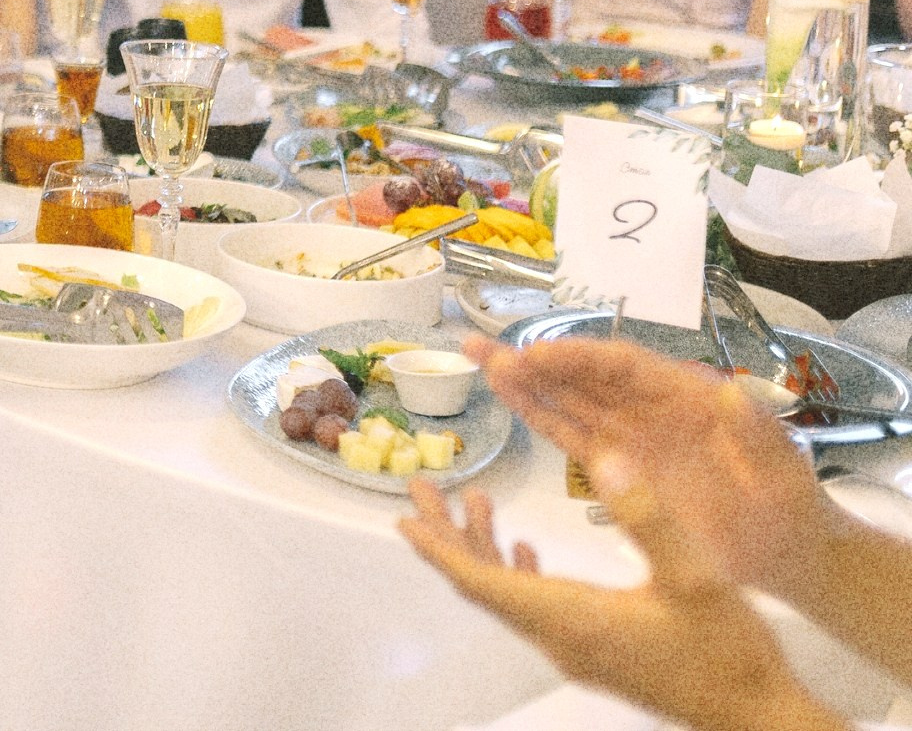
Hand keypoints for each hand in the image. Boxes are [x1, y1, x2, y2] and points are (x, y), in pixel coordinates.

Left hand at [402, 478, 848, 730]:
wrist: (760, 718)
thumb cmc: (729, 652)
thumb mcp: (695, 575)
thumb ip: (646, 515)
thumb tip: (604, 457)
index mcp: (571, 618)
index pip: (480, 581)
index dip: (438, 546)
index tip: (403, 513)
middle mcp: (560, 637)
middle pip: (482, 584)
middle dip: (447, 534)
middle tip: (424, 486)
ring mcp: (576, 648)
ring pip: (508, 595)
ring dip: (484, 548)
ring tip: (475, 500)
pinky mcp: (596, 652)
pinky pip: (536, 607)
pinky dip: (518, 572)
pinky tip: (526, 549)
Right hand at [469, 335, 839, 598]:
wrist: (788, 551)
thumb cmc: (790, 505)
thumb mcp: (784, 466)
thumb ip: (757, 431)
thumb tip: (732, 390)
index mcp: (687, 397)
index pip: (623, 367)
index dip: (577, 358)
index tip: (534, 356)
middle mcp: (652, 409)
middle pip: (585, 377)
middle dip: (532, 360)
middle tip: (478, 346)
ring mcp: (632, 438)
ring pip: (570, 402)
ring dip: (524, 383)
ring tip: (477, 360)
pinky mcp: (620, 469)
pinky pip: (572, 438)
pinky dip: (539, 417)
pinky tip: (508, 400)